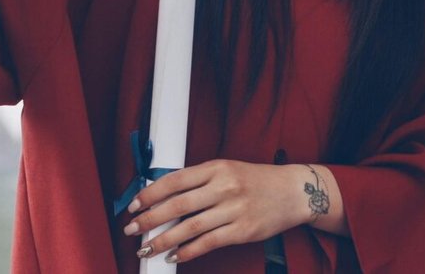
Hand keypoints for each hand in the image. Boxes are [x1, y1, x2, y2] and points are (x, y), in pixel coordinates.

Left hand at [121, 159, 323, 263]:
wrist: (293, 192)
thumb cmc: (257, 181)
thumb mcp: (228, 170)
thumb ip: (199, 181)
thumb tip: (163, 198)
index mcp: (217, 167)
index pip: (175, 180)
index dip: (150, 194)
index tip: (133, 205)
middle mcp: (225, 186)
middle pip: (178, 205)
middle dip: (149, 219)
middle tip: (131, 229)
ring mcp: (235, 209)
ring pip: (190, 228)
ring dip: (163, 240)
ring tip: (146, 248)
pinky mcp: (243, 231)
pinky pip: (208, 243)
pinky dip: (187, 252)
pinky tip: (174, 256)